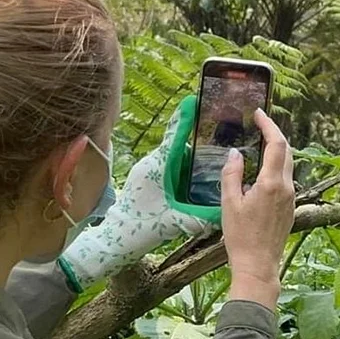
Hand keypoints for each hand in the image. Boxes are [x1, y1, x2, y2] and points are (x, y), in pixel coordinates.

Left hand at [59, 96, 215, 289]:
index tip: (195, 99)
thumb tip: (223, 213)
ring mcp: (152, 171)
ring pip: (179, 158)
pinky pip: (174, 169)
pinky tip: (203, 179)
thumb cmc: (141, 226)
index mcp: (159, 164)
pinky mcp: (152, 180)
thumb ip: (199, 217)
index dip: (187, 116)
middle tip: (222, 136)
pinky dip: (188, 171)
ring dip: (195, 159)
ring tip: (219, 159)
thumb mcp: (173, 221)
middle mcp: (155, 163)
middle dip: (200, 141)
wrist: (117, 239)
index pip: (176, 134)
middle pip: (182, 145)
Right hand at [220, 109, 294, 310]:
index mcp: (271, 183)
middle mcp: (286, 188)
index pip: (277, 143)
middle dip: (274, 134)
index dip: (269, 125)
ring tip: (258, 144)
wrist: (258, 265)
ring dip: (276, 151)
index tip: (259, 113)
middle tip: (258, 125)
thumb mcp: (228, 203)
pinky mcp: (291, 207)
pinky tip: (262, 172)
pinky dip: (276, 167)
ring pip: (288, 165)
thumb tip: (236, 153)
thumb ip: (232, 174)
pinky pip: (286, 179)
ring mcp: (291, 198)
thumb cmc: (240, 236)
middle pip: (286, 151)